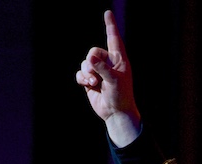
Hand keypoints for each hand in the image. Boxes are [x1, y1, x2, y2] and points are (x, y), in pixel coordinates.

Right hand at [74, 10, 140, 146]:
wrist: (116, 113)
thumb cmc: (121, 96)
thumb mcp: (114, 80)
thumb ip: (102, 68)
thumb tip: (89, 58)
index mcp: (119, 60)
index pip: (113, 38)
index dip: (110, 25)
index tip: (108, 12)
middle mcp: (108, 63)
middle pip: (92, 52)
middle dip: (91, 64)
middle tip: (97, 77)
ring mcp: (99, 71)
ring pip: (85, 63)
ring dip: (87, 74)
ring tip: (94, 84)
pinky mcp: (90, 80)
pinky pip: (80, 73)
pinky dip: (82, 79)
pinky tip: (88, 86)